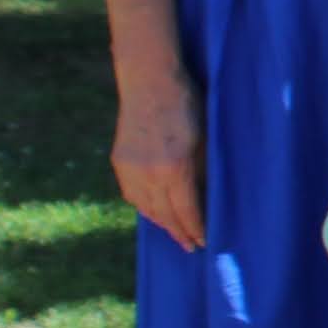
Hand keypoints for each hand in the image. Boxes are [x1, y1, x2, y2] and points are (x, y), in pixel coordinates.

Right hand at [114, 70, 207, 249]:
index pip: (187, 210)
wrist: (150, 81)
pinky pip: (132, 194)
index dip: (195, 228)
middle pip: (164, 214)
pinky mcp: (119, 161)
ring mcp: (130, 168)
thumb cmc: (189, 105)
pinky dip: (145, 206)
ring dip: (161, 222)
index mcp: (175, 168)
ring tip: (175, 233)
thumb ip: (204, 171)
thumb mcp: (205, 140)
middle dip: (179, 232)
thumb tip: (207, 199)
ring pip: (145, 206)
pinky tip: (155, 211)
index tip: (204, 242)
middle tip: (191, 246)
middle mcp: (149, 173)